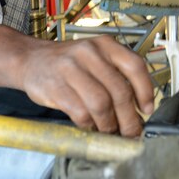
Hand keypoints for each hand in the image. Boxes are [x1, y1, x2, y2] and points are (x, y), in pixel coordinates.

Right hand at [20, 35, 153, 137]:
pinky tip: (90, 126)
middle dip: (129, 118)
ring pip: (101, 104)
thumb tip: (137, 112)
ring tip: (110, 132)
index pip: (134, 65)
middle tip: (131, 133)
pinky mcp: (56, 86)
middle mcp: (89, 53)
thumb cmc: (68, 63)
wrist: (31, 59)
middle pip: (119, 91)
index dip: (145, 90)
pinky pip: (80, 112)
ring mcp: (71, 68)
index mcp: (105, 45)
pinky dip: (89, 125)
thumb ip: (115, 77)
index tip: (147, 109)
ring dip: (109, 125)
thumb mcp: (94, 58)